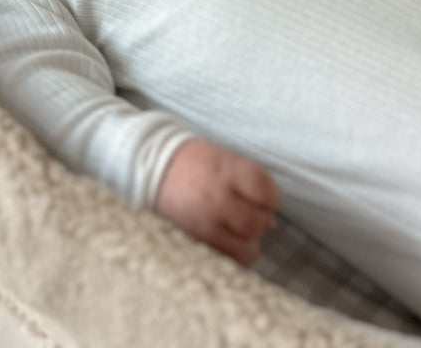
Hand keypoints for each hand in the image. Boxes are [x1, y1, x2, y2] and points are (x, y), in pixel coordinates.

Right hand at [155, 138, 279, 266]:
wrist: (149, 167)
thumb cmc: (192, 162)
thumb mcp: (222, 159)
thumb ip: (248, 183)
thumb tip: (271, 219)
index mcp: (225, 171)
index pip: (264, 190)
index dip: (271, 198)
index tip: (266, 199)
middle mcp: (216, 198)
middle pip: (257, 222)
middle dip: (260, 221)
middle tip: (251, 216)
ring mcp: (204, 224)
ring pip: (245, 249)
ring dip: (248, 243)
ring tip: (238, 232)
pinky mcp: (195, 242)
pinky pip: (226, 260)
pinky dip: (231, 255)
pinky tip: (226, 242)